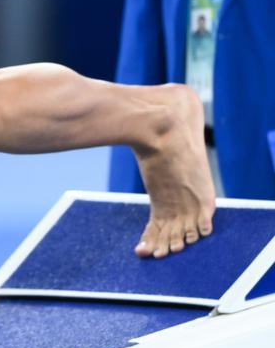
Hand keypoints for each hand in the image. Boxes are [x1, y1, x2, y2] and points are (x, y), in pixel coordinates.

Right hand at [133, 85, 215, 257]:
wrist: (161, 121)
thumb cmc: (167, 114)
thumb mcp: (176, 117)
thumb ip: (171, 114)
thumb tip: (162, 94)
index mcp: (201, 183)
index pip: (195, 213)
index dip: (182, 224)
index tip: (168, 232)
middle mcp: (197, 197)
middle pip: (186, 228)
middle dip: (172, 239)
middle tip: (162, 250)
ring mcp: (184, 201)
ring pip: (175, 234)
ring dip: (163, 244)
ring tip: (154, 253)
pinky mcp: (168, 203)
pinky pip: (160, 230)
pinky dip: (153, 242)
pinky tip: (145, 251)